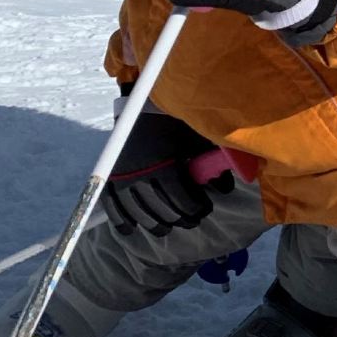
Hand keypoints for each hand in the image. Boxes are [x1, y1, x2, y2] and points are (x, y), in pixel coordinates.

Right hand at [103, 112, 227, 235]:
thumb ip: (210, 162)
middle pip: (163, 211)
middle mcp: (142, 176)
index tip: (205, 209)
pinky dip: (122, 222)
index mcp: (165, 166)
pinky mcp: (111, 178)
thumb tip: (225, 187)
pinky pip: (113, 208)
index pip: (182, 200)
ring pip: (139, 214)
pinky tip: (131, 230)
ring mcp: (123, 179)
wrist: (140, 106)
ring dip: (155, 225)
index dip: (196, 209)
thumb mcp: (194, 138)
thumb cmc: (172, 122)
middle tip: (192, 220)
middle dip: (181, 219)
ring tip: (167, 227)